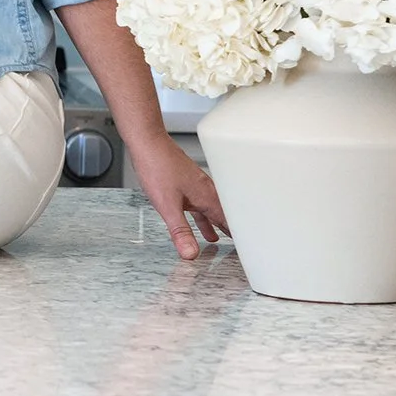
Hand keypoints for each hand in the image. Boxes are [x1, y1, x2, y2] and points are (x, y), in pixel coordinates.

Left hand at [126, 130, 227, 262]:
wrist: (148, 143)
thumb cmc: (157, 167)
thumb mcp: (167, 206)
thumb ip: (180, 231)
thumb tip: (190, 253)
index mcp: (207, 197)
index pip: (229, 222)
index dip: (238, 236)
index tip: (247, 249)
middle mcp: (206, 190)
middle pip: (224, 215)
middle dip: (230, 231)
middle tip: (239, 246)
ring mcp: (197, 186)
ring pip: (211, 210)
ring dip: (215, 224)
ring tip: (217, 239)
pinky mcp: (187, 183)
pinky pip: (199, 204)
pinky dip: (201, 216)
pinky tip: (197, 220)